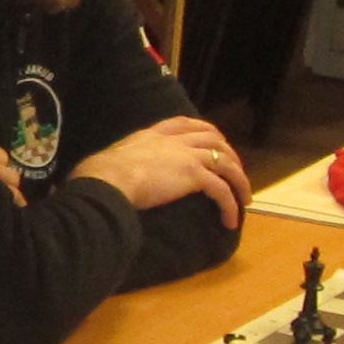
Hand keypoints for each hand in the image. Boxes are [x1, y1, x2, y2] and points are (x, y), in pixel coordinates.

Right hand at [72, 115, 246, 223]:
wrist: (107, 179)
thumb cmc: (99, 174)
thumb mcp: (111, 159)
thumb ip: (119, 162)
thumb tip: (102, 174)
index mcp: (153, 134)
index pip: (185, 123)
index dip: (204, 130)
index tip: (213, 139)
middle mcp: (174, 140)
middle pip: (213, 138)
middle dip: (229, 153)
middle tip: (235, 172)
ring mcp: (187, 155)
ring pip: (226, 162)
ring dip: (239, 181)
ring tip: (244, 199)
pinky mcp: (194, 175)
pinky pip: (222, 190)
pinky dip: (231, 205)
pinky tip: (231, 220)